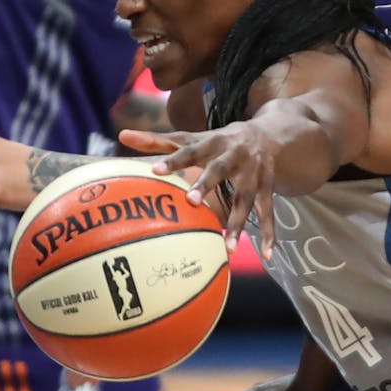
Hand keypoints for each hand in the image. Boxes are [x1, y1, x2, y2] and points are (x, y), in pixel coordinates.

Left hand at [119, 123, 278, 259]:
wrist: (269, 134)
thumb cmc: (219, 140)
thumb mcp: (192, 137)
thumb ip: (157, 140)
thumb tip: (120, 135)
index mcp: (212, 143)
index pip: (189, 150)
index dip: (173, 160)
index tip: (155, 171)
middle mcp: (234, 156)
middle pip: (220, 170)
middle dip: (207, 184)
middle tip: (192, 202)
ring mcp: (254, 173)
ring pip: (246, 198)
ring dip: (239, 222)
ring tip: (228, 247)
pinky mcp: (268, 188)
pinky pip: (268, 213)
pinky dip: (270, 234)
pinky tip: (266, 257)